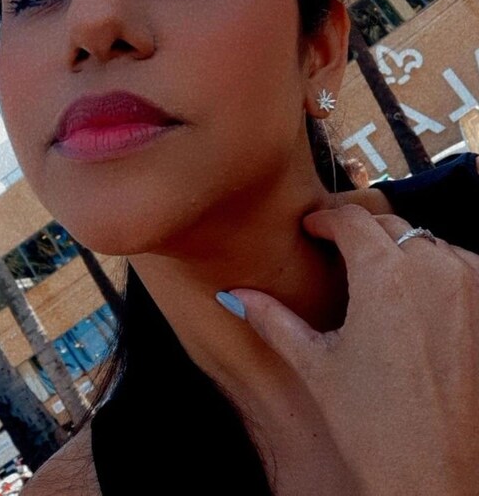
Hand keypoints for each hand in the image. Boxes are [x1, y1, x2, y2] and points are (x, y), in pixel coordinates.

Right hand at [229, 205, 478, 494]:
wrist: (439, 479)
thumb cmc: (374, 426)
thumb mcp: (315, 365)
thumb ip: (272, 320)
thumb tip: (234, 295)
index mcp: (383, 278)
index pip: (351, 220)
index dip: (325, 219)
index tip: (312, 227)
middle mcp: (433, 271)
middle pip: (388, 225)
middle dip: (358, 231)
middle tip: (336, 248)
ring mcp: (470, 288)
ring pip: (427, 240)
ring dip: (398, 246)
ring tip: (375, 271)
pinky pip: (462, 264)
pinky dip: (438, 265)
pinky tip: (418, 292)